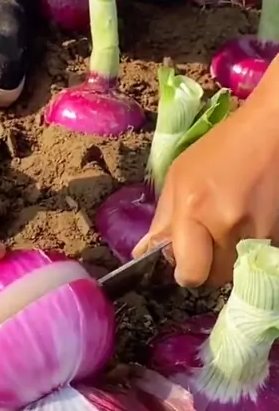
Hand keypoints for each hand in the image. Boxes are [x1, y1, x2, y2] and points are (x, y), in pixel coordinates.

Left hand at [133, 98, 278, 286]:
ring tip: (228, 224)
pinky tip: (245, 220)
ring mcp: (259, 233)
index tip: (184, 260)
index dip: (185, 271)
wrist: (271, 133)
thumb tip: (144, 253)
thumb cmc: (221, 149)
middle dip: (206, 264)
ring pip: (236, 270)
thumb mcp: (179, 175)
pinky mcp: (278, 234)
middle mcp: (228, 226)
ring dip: (228, 257)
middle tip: (206, 238)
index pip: (190, 273)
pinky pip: (256, 257)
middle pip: (213, 277)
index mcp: (196, 209)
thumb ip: (162, 219)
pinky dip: (248, 248)